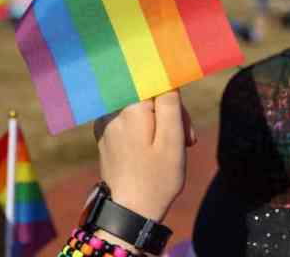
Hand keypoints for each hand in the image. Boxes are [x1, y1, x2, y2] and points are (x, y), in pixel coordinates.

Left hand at [94, 90, 195, 222]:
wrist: (127, 212)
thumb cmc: (155, 179)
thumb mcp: (172, 141)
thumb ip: (170, 105)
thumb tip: (166, 77)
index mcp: (130, 109)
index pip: (155, 82)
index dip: (173, 97)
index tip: (182, 119)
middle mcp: (112, 111)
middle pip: (147, 95)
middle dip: (169, 112)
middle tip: (186, 139)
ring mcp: (105, 122)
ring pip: (139, 107)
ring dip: (158, 122)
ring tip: (169, 149)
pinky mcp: (104, 134)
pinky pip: (128, 119)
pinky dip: (143, 129)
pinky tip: (152, 150)